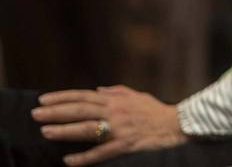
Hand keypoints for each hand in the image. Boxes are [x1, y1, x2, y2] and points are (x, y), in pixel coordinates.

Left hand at [31, 85, 186, 165]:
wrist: (177, 125)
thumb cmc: (156, 110)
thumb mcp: (138, 95)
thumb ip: (118, 91)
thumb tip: (98, 90)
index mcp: (116, 100)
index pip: (84, 96)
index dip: (63, 97)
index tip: (44, 99)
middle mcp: (115, 112)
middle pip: (81, 110)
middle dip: (57, 112)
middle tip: (36, 114)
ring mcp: (119, 128)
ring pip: (87, 129)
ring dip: (65, 131)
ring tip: (46, 132)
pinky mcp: (124, 145)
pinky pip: (101, 152)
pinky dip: (84, 157)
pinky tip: (69, 161)